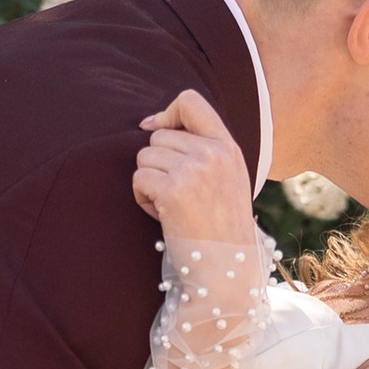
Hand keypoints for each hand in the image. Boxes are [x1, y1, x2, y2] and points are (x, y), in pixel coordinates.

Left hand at [133, 88, 260, 249]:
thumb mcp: (227, 178)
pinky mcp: (174, 190)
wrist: (227, 267)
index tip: (153, 130)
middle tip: (176, 193)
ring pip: (145, 157)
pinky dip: (143, 198)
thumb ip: (203, 149)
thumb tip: (150, 125)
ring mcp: (195, 170)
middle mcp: (215, 153)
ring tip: (172, 206)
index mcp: (229, 147)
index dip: (166, 113)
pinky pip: (139, 179)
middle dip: (157, 163)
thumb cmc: (221, 227)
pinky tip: (164, 215)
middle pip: (158, 135)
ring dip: (149, 182)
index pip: (190, 101)